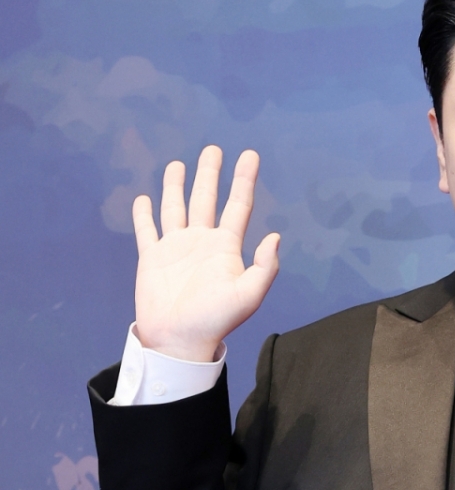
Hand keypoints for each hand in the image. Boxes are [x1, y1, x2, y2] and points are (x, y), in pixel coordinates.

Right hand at [132, 147, 279, 361]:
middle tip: (213, 149)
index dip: (244, 180)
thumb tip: (275, 236)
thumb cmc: (215, 321)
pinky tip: (144, 198)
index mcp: (225, 248)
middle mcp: (201, 243)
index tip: (250, 155)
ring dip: (177, 186)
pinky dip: (144, 214)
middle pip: (206, 199)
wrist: (179, 340)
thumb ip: (264, 267)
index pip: (238, 205)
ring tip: (179, 164)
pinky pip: (147, 230)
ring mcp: (176, 248)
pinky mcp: (152, 258)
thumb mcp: (248, 296)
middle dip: (210, 174)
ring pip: (176, 207)